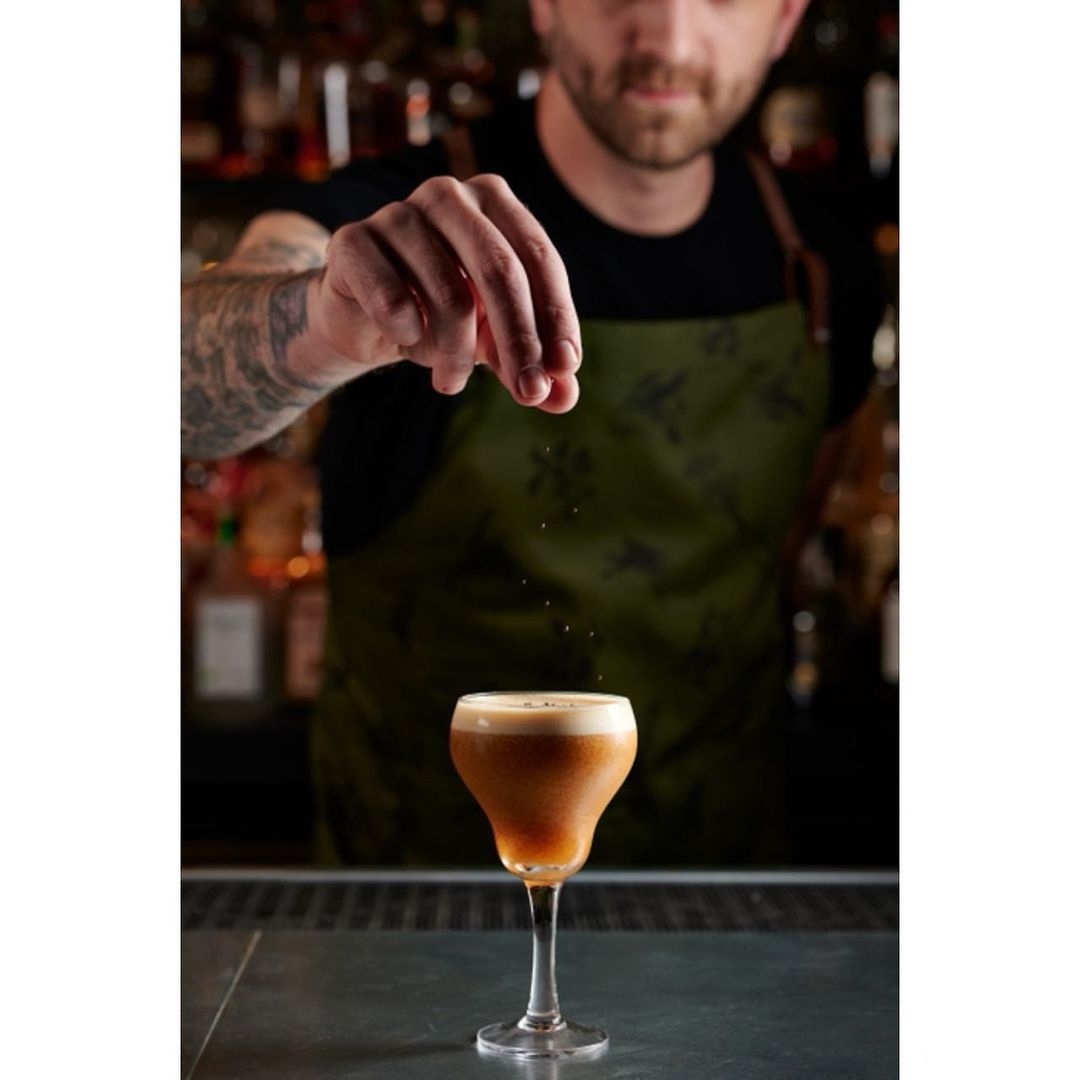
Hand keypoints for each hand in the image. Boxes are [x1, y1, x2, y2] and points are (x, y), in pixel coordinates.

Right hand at [313, 173, 580, 411]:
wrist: (364, 317)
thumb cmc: (442, 317)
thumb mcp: (496, 343)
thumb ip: (534, 365)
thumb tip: (565, 398)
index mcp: (494, 202)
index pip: (539, 258)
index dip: (556, 318)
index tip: (563, 371)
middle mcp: (448, 195)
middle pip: (500, 271)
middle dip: (520, 342)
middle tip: (528, 393)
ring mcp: (397, 213)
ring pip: (451, 295)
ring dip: (457, 355)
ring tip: (450, 383)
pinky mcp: (353, 241)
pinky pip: (393, 300)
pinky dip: (408, 336)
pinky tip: (406, 343)